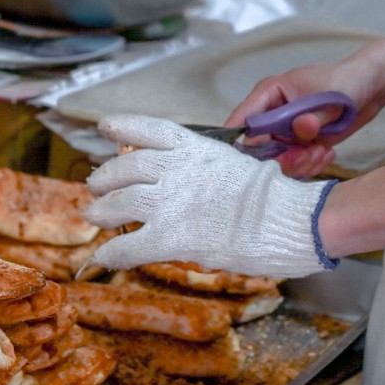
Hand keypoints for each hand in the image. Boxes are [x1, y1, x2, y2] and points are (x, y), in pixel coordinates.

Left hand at [84, 115, 338, 278]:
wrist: (291, 221)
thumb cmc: (276, 200)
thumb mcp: (237, 167)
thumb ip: (205, 173)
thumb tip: (190, 190)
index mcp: (196, 149)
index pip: (152, 130)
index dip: (125, 126)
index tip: (105, 126)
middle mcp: (177, 169)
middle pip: (126, 168)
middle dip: (107, 177)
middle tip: (96, 186)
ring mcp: (171, 202)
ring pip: (119, 203)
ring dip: (101, 211)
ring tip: (93, 216)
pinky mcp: (170, 236)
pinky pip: (129, 245)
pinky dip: (112, 253)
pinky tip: (102, 258)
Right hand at [226, 64, 378, 178]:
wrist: (370, 88)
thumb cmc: (348, 81)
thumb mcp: (332, 96)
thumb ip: (314, 116)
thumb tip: (300, 128)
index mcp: (269, 95)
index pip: (243, 120)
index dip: (245, 142)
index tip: (264, 158)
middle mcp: (271, 116)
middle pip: (257, 148)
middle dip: (281, 158)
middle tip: (306, 155)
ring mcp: (283, 133)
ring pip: (276, 161)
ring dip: (299, 164)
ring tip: (322, 153)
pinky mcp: (297, 146)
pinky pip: (294, 165)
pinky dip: (309, 165)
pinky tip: (326, 154)